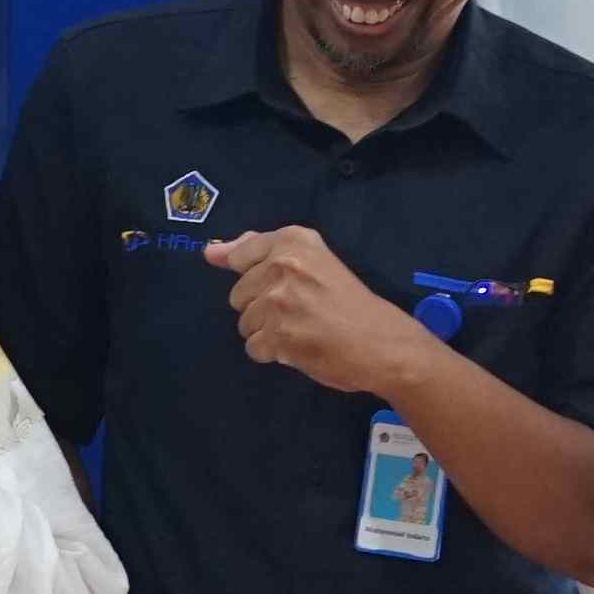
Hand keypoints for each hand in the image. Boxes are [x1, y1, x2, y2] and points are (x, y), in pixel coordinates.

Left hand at [205, 227, 441, 396]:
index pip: (238, 255)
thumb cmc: (349, 302)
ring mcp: (279, 301)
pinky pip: (254, 347)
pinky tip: (300, 346)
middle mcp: (283, 265)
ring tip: (302, 329)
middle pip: (238, 293)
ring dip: (268, 331)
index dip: (257, 277)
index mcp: (294, 241)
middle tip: (301, 310)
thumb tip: (211, 252)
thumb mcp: (312, 261)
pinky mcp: (278, 335)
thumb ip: (259, 251)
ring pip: (244, 322)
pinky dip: (273, 352)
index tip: (284, 286)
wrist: (383, 343)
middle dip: (262, 306)